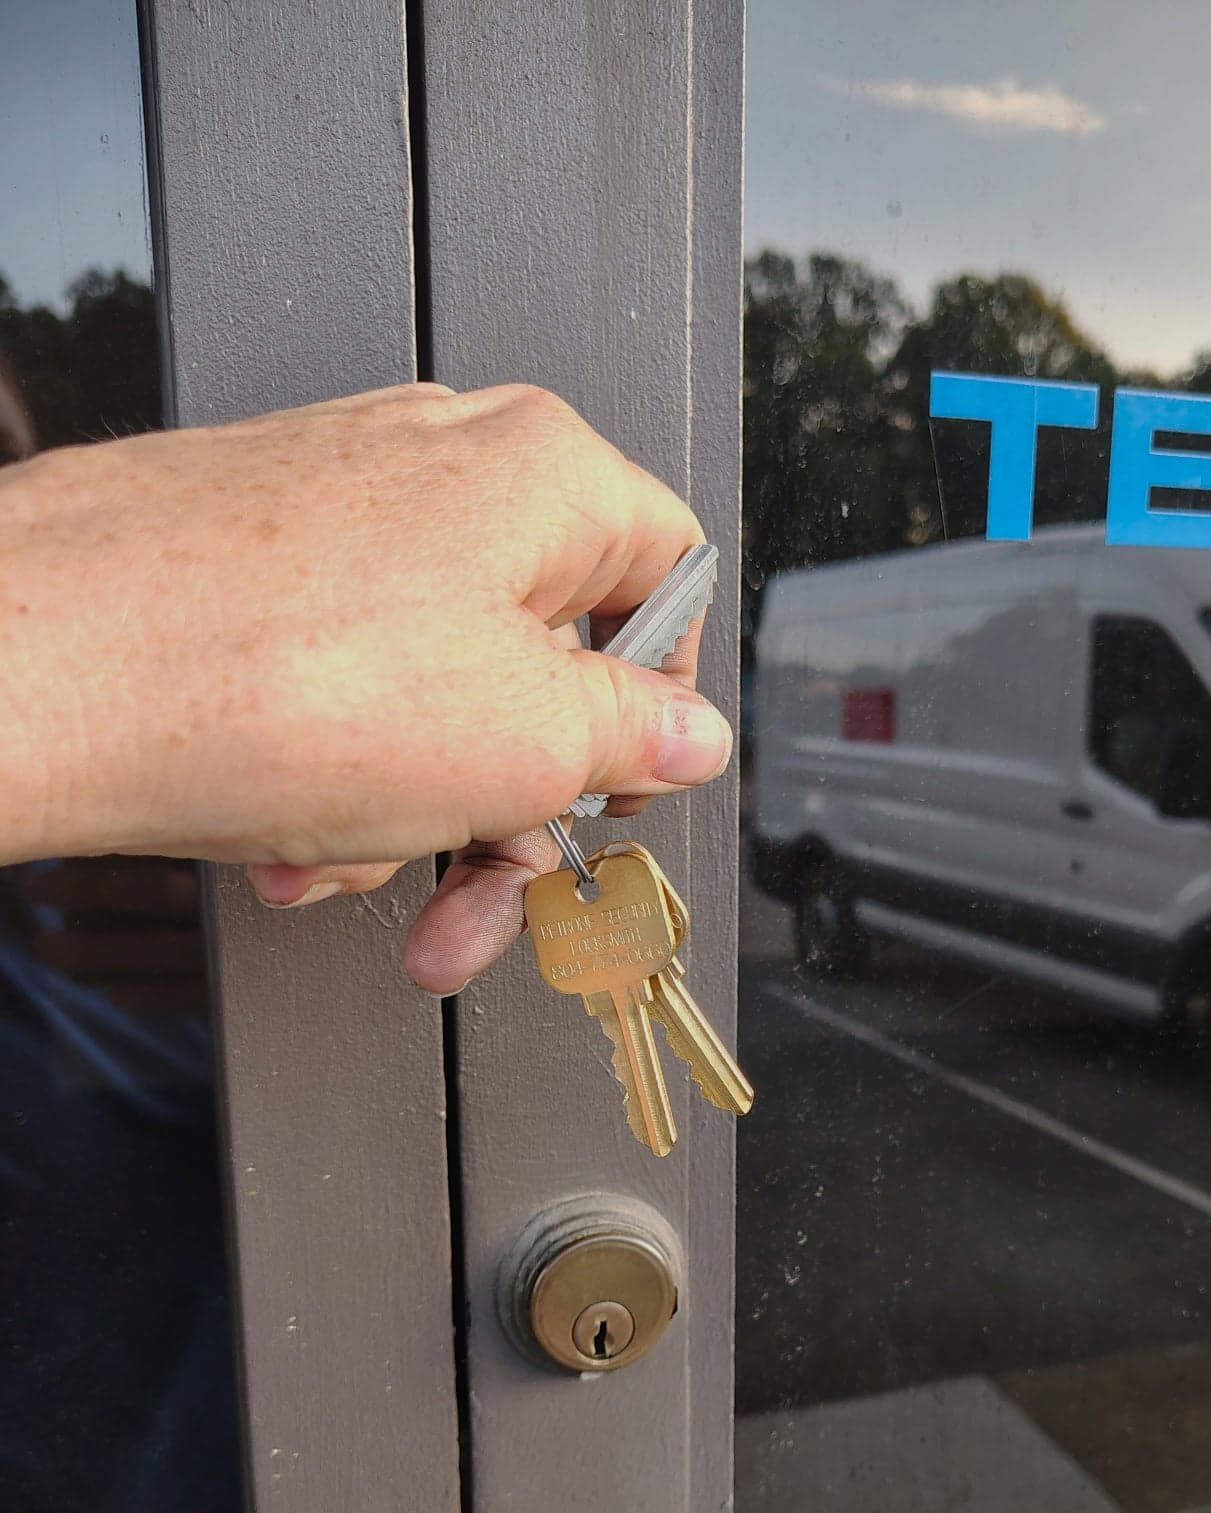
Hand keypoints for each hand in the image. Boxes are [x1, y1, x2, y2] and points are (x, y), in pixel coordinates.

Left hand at [0, 383, 730, 991]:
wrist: (37, 670)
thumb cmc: (273, 678)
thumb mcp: (529, 742)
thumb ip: (635, 738)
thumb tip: (689, 735)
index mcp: (542, 473)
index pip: (668, 578)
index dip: (659, 704)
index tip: (616, 790)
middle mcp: (440, 467)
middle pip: (542, 660)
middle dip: (511, 808)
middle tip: (482, 892)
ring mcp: (337, 508)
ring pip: (434, 690)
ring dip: (408, 815)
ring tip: (340, 868)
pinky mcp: (253, 559)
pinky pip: (341, 685)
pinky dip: (330, 777)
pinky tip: (283, 841)